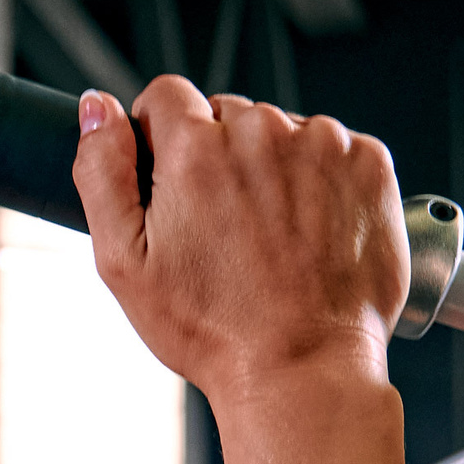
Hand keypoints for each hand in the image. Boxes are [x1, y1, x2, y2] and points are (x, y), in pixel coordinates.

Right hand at [72, 76, 407, 411]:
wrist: (301, 367)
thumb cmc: (211, 328)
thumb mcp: (123, 263)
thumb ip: (101, 173)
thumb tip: (96, 109)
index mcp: (195, 149)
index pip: (166, 96)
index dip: (160, 138)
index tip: (172, 183)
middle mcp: (263, 131)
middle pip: (227, 114)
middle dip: (217, 157)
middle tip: (221, 229)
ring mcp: (323, 144)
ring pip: (281, 131)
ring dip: (271, 168)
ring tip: (269, 237)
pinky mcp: (368, 163)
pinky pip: (333, 150)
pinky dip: (320, 180)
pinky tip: (307, 232)